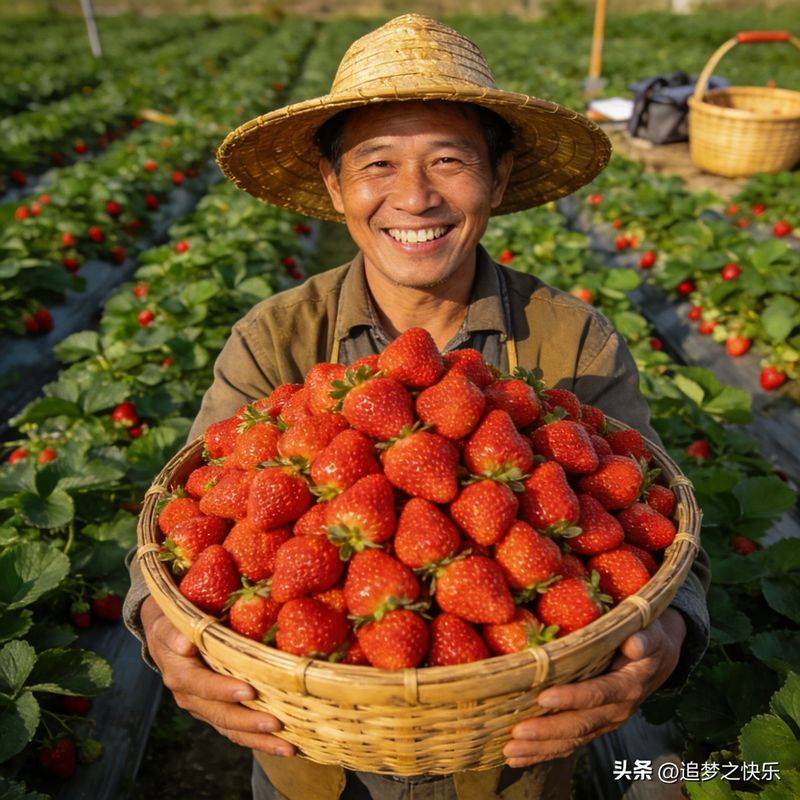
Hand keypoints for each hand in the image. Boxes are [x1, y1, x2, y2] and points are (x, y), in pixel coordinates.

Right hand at [141, 595, 294, 756]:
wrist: (169, 636)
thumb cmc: (175, 622)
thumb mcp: (170, 621)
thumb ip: (175, 632)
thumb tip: (186, 645)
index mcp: (180, 674)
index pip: (202, 685)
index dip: (224, 690)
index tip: (249, 691)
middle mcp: (191, 697)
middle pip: (221, 715)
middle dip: (249, 722)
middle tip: (276, 724)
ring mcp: (205, 708)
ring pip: (232, 729)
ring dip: (259, 740)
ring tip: (288, 747)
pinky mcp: (217, 712)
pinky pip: (238, 731)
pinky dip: (259, 740)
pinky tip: (285, 745)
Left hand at [503, 608, 686, 767]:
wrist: (658, 658)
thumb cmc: (647, 636)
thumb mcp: (651, 631)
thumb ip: (643, 637)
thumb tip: (634, 643)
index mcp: (628, 685)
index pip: (598, 694)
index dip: (572, 698)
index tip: (543, 697)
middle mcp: (617, 710)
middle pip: (580, 725)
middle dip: (548, 731)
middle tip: (517, 732)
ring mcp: (605, 722)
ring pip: (572, 741)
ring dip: (540, 748)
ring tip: (510, 752)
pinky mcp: (594, 726)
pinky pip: (569, 744)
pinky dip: (543, 753)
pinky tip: (517, 758)